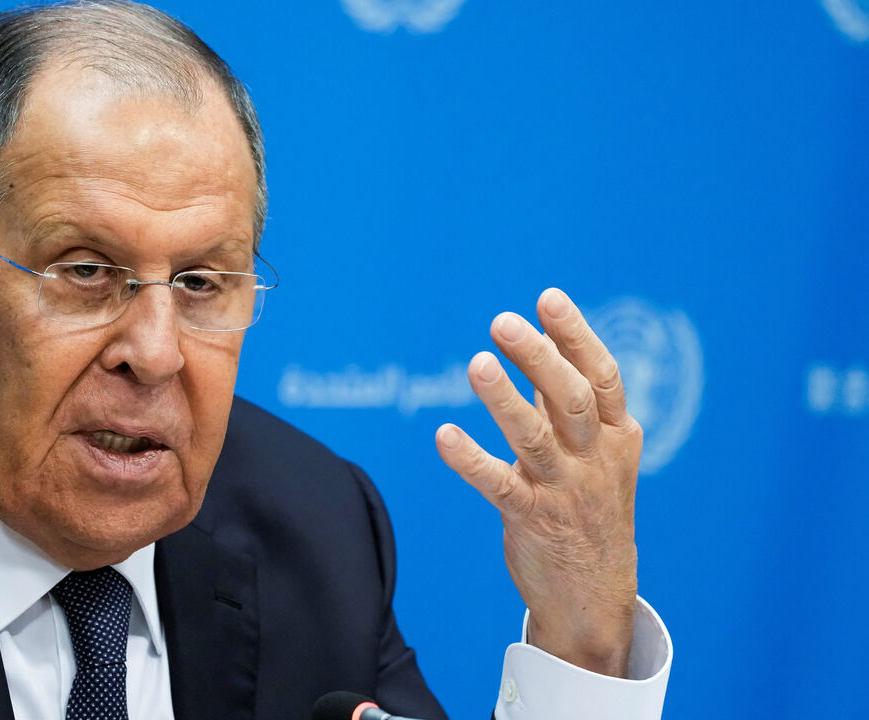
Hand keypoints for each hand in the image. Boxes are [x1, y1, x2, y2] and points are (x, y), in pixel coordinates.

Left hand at [435, 288, 640, 676]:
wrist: (595, 595)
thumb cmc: (589, 508)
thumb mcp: (593, 452)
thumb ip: (565, 401)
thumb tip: (539, 341)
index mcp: (615, 435)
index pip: (600, 376)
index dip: (575, 335)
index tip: (547, 298)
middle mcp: (595, 459)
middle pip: (570, 398)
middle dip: (539, 356)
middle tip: (503, 321)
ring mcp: (565, 491)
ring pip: (534, 438)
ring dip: (504, 400)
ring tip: (477, 363)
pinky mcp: (532, 520)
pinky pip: (499, 486)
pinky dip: (470, 460)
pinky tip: (444, 436)